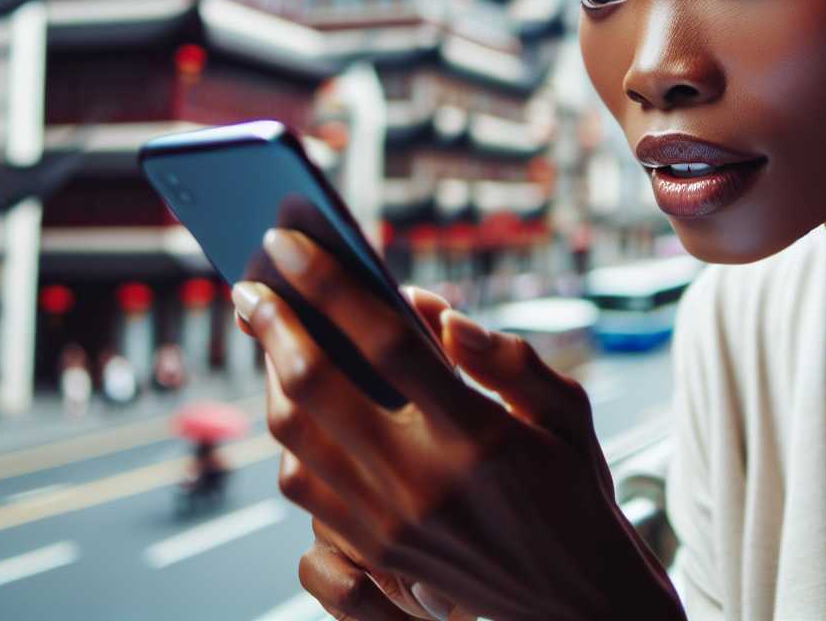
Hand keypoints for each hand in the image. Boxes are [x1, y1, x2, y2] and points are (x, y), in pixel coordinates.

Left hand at [235, 228, 681, 620]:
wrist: (575, 606)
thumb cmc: (573, 494)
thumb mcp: (567, 416)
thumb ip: (506, 358)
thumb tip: (437, 313)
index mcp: (477, 432)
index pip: (385, 339)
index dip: (328, 283)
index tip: (286, 240)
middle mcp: (423, 478)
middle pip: (317, 385)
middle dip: (272, 325)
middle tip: (249, 285)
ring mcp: (391, 522)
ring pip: (295, 439)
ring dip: (271, 379)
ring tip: (270, 337)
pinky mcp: (376, 552)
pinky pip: (304, 489)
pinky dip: (289, 435)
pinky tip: (294, 403)